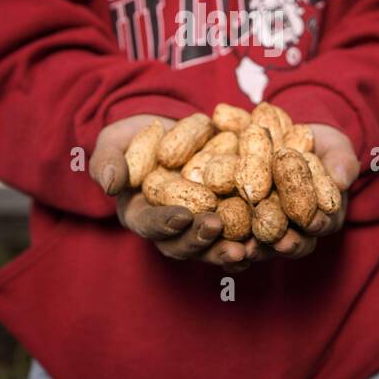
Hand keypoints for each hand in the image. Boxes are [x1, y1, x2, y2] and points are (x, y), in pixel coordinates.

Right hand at [88, 113, 254, 271]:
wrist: (169, 129)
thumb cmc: (133, 137)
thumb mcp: (114, 142)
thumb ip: (108, 160)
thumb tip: (108, 182)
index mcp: (140, 215)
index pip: (149, 225)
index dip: (164, 223)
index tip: (180, 216)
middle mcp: (171, 230)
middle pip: (184, 245)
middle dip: (200, 240)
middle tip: (216, 228)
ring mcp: (199, 228)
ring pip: (214, 248)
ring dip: (230, 250)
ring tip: (248, 247)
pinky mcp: (227, 219)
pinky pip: (241, 235)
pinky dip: (256, 238)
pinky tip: (271, 238)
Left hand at [242, 123, 359, 263]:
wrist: (289, 137)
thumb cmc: (321, 146)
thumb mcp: (336, 149)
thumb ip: (342, 162)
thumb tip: (343, 179)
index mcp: (322, 215)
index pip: (322, 224)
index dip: (317, 224)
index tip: (312, 222)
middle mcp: (296, 228)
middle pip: (292, 241)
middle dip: (286, 243)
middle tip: (279, 241)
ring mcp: (270, 227)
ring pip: (264, 244)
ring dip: (257, 248)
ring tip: (246, 249)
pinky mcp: (244, 220)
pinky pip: (238, 234)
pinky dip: (230, 242)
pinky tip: (220, 240)